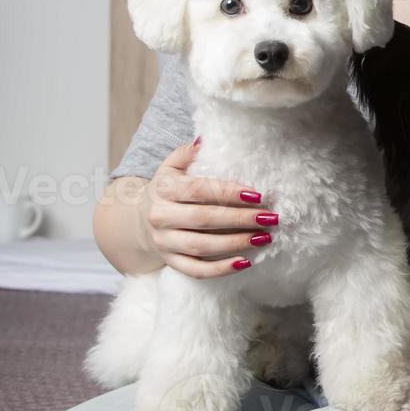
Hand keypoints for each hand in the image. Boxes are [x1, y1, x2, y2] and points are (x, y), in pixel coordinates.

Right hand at [143, 137, 277, 278]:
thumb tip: (205, 140)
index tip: (257, 195)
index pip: (199, 190)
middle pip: (203, 219)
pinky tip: (245, 263)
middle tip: (269, 218)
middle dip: (240, 219)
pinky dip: (220, 269)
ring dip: (235, 244)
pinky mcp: (170, 262)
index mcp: (163, 189)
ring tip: (264, 238)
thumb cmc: (168, 188)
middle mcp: (160, 217)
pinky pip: (196, 270)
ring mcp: (164, 242)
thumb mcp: (172, 166)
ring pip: (201, 246)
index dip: (229, 192)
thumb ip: (189, 153)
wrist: (140, 218)